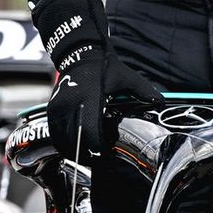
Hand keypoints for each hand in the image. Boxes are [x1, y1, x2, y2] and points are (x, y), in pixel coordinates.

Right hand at [49, 46, 164, 160]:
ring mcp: (59, 106)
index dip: (97, 147)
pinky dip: (62, 142)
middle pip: (76, 140)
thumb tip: (160, 102)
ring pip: (62, 139)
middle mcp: (72, 103)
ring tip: (85, 157)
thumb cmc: (104, 66)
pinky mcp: (52, 108)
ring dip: (73, 150)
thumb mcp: (127, 76)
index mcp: (91, 97)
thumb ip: (144, 90)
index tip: (104, 154)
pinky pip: (54, 132)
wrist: (80, 52)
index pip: (91, 131)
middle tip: (96, 160)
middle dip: (86, 153)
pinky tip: (73, 147)